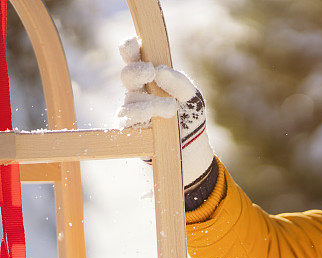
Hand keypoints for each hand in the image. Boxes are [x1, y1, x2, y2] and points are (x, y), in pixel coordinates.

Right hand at [116, 36, 214, 188]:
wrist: (191, 147)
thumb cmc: (190, 115)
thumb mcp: (192, 97)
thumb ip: (179, 82)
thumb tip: (159, 71)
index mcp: (151, 77)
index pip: (134, 58)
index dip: (130, 49)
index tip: (133, 44)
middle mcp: (137, 90)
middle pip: (127, 75)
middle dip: (137, 71)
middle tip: (150, 72)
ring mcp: (131, 109)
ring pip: (131, 98)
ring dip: (151, 102)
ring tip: (171, 109)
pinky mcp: (128, 128)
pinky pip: (128, 117)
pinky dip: (143, 114)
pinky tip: (158, 117)